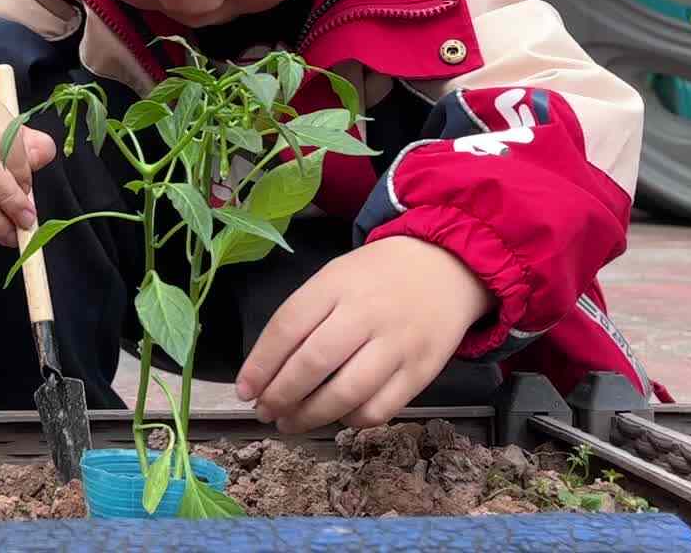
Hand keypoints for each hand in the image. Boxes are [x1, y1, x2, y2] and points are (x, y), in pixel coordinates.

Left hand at [235, 237, 490, 433]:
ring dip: (310, 416)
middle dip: (281, 395)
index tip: (245, 390)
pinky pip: (380, 409)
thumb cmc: (376, 277)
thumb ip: (303, 316)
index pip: (287, 327)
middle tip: (264, 411)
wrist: (445, 267)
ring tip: (290, 422)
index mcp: (336, 285)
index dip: (260, 364)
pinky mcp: (422, 372)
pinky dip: (351, 421)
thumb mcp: (334, 277)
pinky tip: (336, 416)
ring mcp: (397, 344)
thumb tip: (266, 370)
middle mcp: (366, 313)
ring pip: (346, 393)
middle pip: (313, 363)